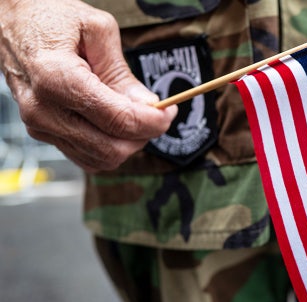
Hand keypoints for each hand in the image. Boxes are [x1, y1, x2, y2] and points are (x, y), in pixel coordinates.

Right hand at [0, 0, 176, 171]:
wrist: (11, 20)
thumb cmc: (50, 17)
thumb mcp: (96, 29)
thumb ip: (122, 72)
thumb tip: (147, 104)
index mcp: (56, 78)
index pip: (118, 120)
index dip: (153, 121)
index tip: (170, 110)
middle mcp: (43, 109)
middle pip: (111, 148)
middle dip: (144, 134)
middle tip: (158, 114)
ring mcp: (39, 125)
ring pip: (100, 158)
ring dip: (128, 143)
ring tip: (136, 115)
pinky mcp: (42, 132)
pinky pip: (86, 156)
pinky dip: (109, 147)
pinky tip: (116, 124)